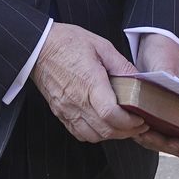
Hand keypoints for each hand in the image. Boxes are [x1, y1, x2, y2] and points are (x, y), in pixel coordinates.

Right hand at [31, 23, 147, 144]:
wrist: (38, 47)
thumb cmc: (68, 42)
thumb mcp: (101, 46)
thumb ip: (122, 65)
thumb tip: (140, 79)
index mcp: (90, 83)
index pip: (111, 114)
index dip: (130, 122)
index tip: (140, 119)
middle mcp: (77, 101)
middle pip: (105, 130)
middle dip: (126, 132)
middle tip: (138, 125)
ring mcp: (66, 109)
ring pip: (93, 136)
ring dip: (111, 135)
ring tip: (122, 126)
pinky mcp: (59, 112)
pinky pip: (79, 133)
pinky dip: (94, 135)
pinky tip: (102, 125)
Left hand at [129, 33, 178, 157]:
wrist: (156, 44)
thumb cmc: (165, 53)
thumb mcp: (166, 64)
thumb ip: (170, 78)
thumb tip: (170, 94)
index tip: (168, 141)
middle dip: (163, 144)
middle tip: (144, 135)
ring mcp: (176, 115)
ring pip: (168, 141)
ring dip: (153, 142)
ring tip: (136, 132)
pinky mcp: (162, 114)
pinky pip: (158, 133)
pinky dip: (147, 135)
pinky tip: (133, 127)